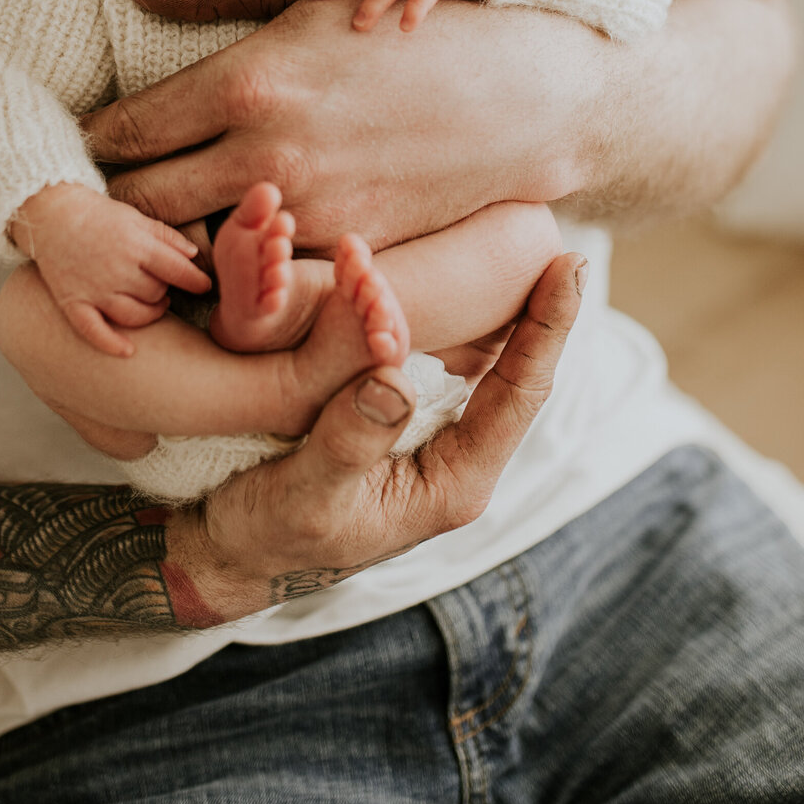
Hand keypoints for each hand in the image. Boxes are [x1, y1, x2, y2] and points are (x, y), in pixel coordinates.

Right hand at [10, 183, 210, 354]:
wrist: (51, 216)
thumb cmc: (99, 216)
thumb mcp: (136, 217)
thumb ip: (166, 236)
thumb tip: (194, 255)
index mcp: (136, 245)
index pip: (177, 271)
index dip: (196, 281)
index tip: (205, 286)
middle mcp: (116, 270)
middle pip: (156, 294)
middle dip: (164, 291)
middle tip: (161, 284)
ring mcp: (94, 289)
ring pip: (135, 316)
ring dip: (151, 314)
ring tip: (154, 306)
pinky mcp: (73, 303)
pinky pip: (94, 331)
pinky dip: (112, 344)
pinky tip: (128, 351)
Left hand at [83, 0, 603, 250]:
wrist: (528, 100)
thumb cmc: (412, 32)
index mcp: (246, 83)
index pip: (118, 136)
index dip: (90, 144)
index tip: (89, 143)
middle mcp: (265, 157)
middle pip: (138, 210)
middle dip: (115, 205)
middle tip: (113, 193)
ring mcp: (306, 216)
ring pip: (193, 254)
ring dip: (174, 242)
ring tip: (172, 222)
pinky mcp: (343, 255)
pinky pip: (262, 277)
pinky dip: (242, 266)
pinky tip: (245, 242)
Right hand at [167, 253, 585, 620]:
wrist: (234, 553)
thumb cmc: (266, 533)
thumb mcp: (304, 491)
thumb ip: (350, 440)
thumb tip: (396, 376)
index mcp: (451, 486)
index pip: (518, 396)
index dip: (547, 329)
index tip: (568, 267)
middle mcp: (454, 466)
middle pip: (518, 380)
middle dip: (541, 316)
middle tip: (563, 251)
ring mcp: (432, 449)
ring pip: (487, 374)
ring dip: (506, 318)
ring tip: (528, 260)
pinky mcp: (404, 431)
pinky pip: (448, 372)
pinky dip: (461, 327)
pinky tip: (465, 294)